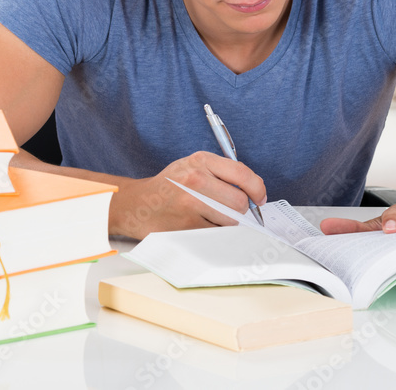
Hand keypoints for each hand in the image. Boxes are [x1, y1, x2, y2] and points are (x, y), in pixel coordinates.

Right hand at [110, 151, 265, 238]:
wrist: (137, 204)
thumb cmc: (170, 186)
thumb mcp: (192, 166)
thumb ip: (221, 173)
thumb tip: (253, 192)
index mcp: (200, 161)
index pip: (242, 173)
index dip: (257, 189)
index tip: (259, 198)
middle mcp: (195, 179)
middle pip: (240, 202)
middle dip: (241, 210)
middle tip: (231, 211)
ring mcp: (190, 204)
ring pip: (230, 220)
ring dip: (226, 223)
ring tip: (209, 217)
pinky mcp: (186, 226)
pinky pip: (215, 234)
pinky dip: (213, 233)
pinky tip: (199, 225)